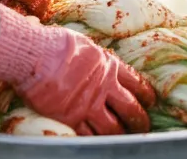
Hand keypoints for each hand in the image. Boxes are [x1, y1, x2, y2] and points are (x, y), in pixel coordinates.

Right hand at [0, 6, 155, 135]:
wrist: (37, 54)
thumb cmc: (55, 43)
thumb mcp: (83, 43)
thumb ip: (93, 56)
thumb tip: (94, 56)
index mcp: (108, 64)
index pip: (135, 82)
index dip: (145, 94)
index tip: (150, 101)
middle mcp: (103, 86)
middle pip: (130, 108)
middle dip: (140, 119)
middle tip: (143, 125)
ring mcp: (88, 104)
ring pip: (113, 127)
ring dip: (120, 134)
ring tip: (123, 138)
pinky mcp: (72, 118)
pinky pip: (90, 136)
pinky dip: (96, 140)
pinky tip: (99, 142)